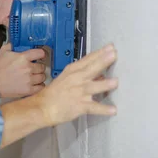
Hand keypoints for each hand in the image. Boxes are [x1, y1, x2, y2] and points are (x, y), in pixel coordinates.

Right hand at [0, 43, 46, 97]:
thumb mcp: (3, 52)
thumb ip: (11, 46)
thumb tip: (16, 43)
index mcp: (23, 57)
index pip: (40, 53)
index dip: (41, 54)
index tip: (40, 56)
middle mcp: (28, 68)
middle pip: (42, 67)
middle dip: (39, 67)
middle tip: (34, 68)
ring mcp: (29, 80)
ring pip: (43, 77)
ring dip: (39, 76)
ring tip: (33, 76)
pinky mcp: (29, 89)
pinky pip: (41, 87)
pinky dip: (39, 85)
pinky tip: (34, 83)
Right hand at [0, 44, 117, 147]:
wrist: (42, 107)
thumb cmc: (55, 93)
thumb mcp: (67, 78)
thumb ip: (84, 75)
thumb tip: (101, 74)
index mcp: (72, 71)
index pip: (88, 59)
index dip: (99, 53)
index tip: (110, 47)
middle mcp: (76, 80)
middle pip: (91, 68)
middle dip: (103, 61)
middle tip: (114, 54)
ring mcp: (78, 92)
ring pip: (92, 87)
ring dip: (104, 84)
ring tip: (115, 82)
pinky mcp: (79, 106)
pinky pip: (93, 107)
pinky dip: (103, 109)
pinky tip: (113, 110)